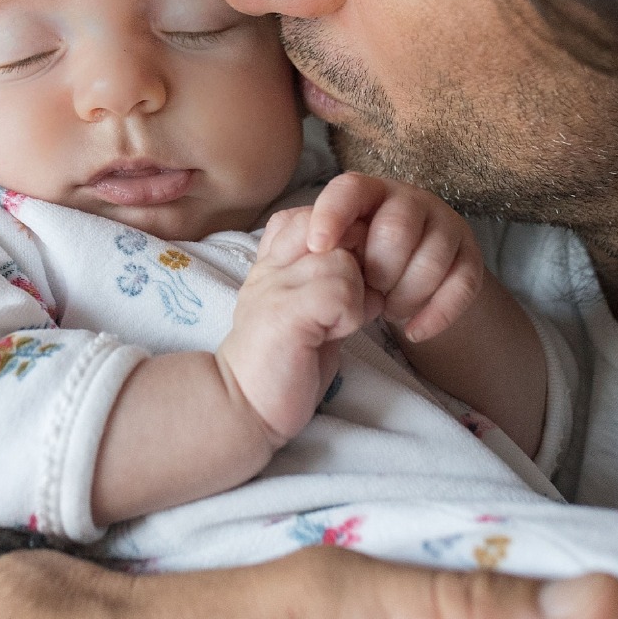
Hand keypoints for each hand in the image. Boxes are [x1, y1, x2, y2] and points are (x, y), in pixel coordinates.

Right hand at [216, 206, 380, 441]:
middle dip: (358, 270)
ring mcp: (275, 284)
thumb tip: (372, 252)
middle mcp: (271, 263)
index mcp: (274, 258)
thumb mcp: (309, 304)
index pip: (318, 214)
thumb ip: (331, 274)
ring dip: (356, 298)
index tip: (339, 289)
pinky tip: (332, 337)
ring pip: (344, 261)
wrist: (244, 404)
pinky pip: (341, 291)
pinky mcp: (286, 311)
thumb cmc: (286, 359)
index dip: (345, 246)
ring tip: (334, 326)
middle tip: (342, 309)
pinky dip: (350, 317)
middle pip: (337, 230)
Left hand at [307, 172, 484, 342]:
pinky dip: (437, 313)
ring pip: (432, 258)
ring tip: (386, 311)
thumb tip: (304, 247)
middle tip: (366, 291)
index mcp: (365, 193)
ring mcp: (443, 226)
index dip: (333, 214)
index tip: (317, 247)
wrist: (395, 294)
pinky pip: (463, 285)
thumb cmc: (347, 272)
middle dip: (378, 269)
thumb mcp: (321, 257)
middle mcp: (408, 201)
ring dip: (405, 295)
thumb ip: (307, 246)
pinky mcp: (469, 258)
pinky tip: (414, 331)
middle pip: (397, 228)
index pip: (349, 189)